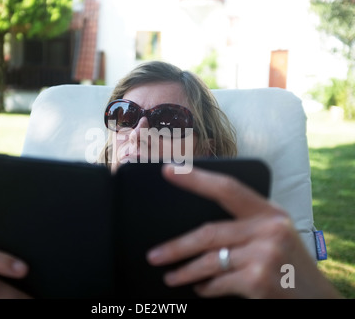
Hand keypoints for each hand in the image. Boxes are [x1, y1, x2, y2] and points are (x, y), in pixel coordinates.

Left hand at [146, 164, 341, 298]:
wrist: (316, 298)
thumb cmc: (288, 263)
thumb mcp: (273, 234)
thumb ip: (244, 225)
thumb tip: (198, 228)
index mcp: (268, 212)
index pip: (227, 188)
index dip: (196, 179)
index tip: (169, 172)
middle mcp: (268, 229)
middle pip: (209, 232)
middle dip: (176, 246)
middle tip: (154, 255)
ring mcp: (264, 254)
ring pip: (210, 260)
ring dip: (185, 271)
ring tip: (170, 277)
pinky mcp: (259, 280)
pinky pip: (218, 282)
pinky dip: (205, 288)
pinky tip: (200, 288)